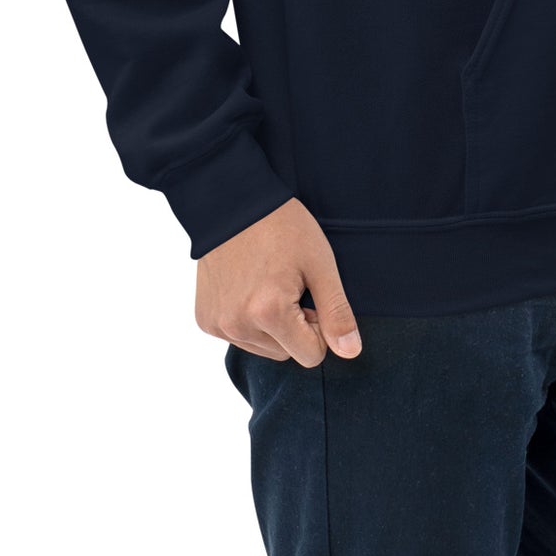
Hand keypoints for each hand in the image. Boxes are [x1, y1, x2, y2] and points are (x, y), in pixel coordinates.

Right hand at [195, 196, 363, 366]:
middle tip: (290, 285)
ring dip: (271, 326)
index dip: (319, 326)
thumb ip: (336, 312)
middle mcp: (238, 326)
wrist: (231, 200)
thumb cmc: (281, 226)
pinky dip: (248, 320)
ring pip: (263, 348)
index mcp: (269, 313)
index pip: (311, 355)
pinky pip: (239, 337)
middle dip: (295, 327)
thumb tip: (350, 352)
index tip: (310, 294)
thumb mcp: (319, 263)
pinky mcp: (205, 320)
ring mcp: (218, 325)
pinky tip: (248, 287)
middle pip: (286, 354)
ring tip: (268, 283)